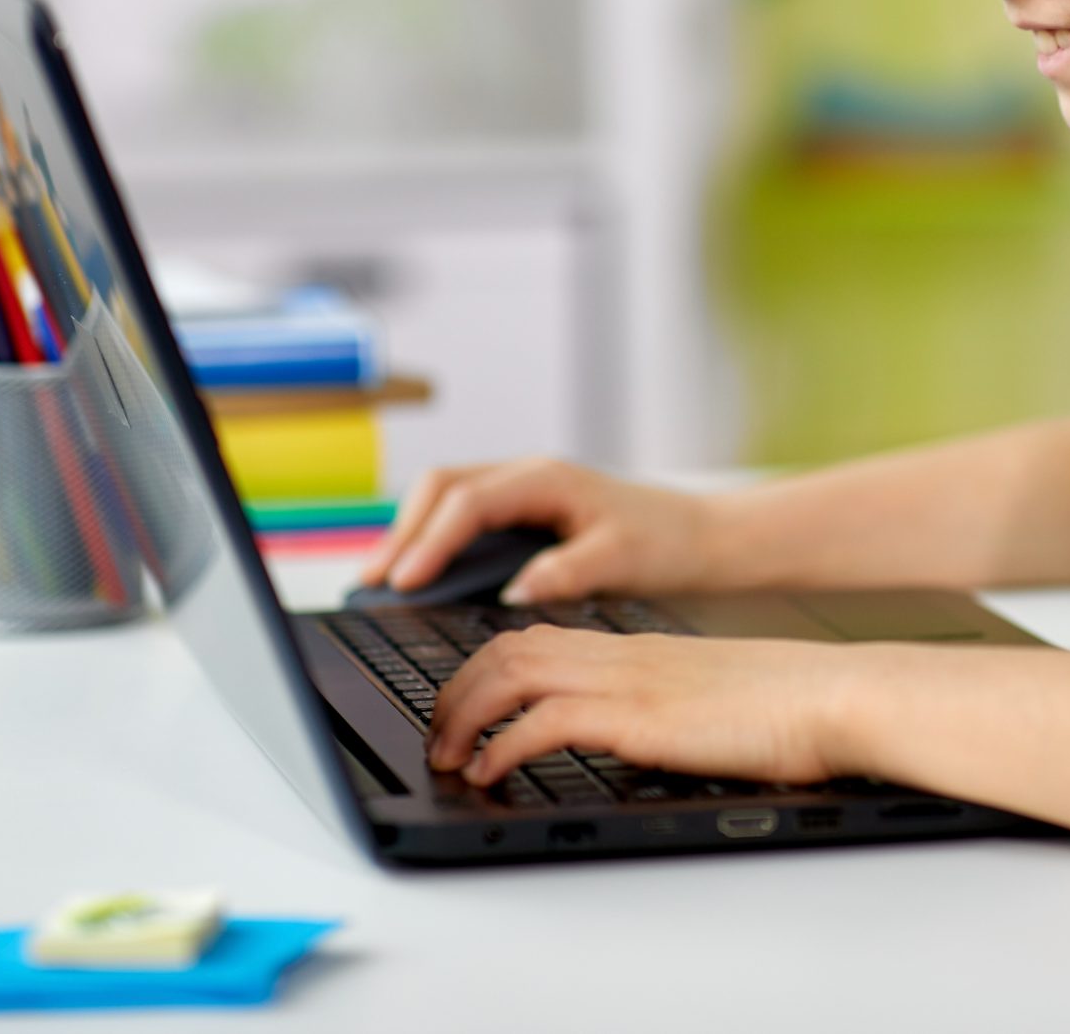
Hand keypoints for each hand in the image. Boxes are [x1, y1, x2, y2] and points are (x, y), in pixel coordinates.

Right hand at [356, 458, 720, 601]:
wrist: (701, 537)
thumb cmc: (666, 542)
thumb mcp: (622, 559)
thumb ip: (569, 573)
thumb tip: (516, 593)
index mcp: (545, 478)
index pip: (469, 502)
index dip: (431, 541)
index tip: (404, 582)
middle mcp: (525, 476)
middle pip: (441, 489)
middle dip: (401, 532)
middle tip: (369, 584)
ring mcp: (520, 492)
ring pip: (444, 499)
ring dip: (409, 535)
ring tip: (375, 583)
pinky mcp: (521, 515)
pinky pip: (460, 518)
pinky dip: (431, 542)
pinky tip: (415, 579)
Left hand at [424, 625, 866, 787]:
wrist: (834, 694)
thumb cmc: (790, 705)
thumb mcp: (710, 698)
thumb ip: (665, 706)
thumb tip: (638, 737)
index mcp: (638, 648)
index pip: (536, 639)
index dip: (483, 671)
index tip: (462, 709)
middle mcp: (623, 656)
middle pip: (507, 650)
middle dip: (454, 694)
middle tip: (436, 739)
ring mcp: (630, 681)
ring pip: (511, 675)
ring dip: (463, 718)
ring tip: (447, 758)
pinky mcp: (640, 717)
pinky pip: (545, 723)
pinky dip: (503, 747)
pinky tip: (491, 774)